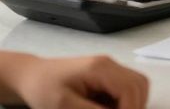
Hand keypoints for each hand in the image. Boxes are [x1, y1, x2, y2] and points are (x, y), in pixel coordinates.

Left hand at [9, 54, 148, 108]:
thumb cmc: (43, 90)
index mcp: (100, 68)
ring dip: (132, 103)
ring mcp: (109, 68)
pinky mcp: (106, 74)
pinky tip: (108, 108)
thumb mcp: (64, 107)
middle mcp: (109, 64)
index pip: (130, 88)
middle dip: (135, 106)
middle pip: (139, 85)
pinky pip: (126, 87)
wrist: (30, 77)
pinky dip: (124, 101)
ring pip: (137, 85)